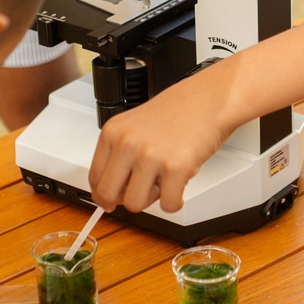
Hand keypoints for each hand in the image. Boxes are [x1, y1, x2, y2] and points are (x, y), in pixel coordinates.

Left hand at [89, 74, 229, 214]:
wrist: (209, 98)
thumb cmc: (178, 110)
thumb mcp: (135, 126)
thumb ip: (120, 154)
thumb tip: (111, 193)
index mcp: (113, 132)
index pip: (94, 176)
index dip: (103, 194)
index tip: (111, 200)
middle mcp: (127, 143)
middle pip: (107, 194)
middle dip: (124, 199)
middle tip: (140, 192)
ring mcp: (150, 156)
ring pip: (134, 204)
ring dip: (151, 200)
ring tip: (163, 183)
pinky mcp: (175, 168)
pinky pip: (167, 205)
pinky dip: (174, 202)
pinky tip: (179, 188)